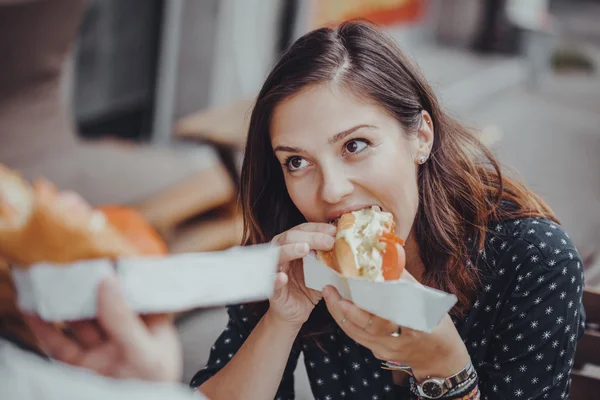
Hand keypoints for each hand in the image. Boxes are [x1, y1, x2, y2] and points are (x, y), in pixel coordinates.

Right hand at [24, 275, 181, 382]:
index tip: (106, 254)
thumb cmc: (152, 388)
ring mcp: (100, 350)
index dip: (122, 274)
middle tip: (71, 262)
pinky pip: (59, 344)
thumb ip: (124, 320)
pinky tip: (33, 310)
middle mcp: (124, 335)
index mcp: (150, 326)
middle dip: (87, 286)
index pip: (137, 293)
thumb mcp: (145, 352)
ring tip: (47, 280)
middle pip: (102, 304)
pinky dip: (44, 327)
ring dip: (63, 302)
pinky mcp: (79, 365)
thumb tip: (107, 281)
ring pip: (78, 321)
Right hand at [269, 223, 335, 326]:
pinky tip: (283, 278)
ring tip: (304, 249)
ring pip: (277, 255)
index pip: (302, 230)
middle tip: (329, 241)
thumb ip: (328, 258)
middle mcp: (280, 253)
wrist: (295, 311)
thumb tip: (347, 246)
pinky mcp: (272, 289)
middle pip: (290, 238)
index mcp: (291, 245)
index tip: (334, 230)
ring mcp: (274, 270)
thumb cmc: (307, 287)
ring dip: (290, 250)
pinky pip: (270, 282)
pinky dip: (275, 279)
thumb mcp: (321, 270)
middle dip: (310, 237)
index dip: (317, 228)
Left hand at [323, 282, 469, 380]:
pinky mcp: (378, 353)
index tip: (356, 286)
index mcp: (415, 328)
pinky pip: (359, 337)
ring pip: (357, 333)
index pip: (388, 316)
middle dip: (346, 309)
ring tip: (329, 294)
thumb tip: (388, 260)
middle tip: (332, 290)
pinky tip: (338, 306)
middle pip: (367, 327)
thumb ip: (408, 285)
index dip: (370, 303)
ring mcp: (386, 350)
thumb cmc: (438, 328)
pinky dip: (347, 321)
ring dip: (340, 314)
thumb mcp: (430, 305)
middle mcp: (397, 342)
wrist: (439, 361)